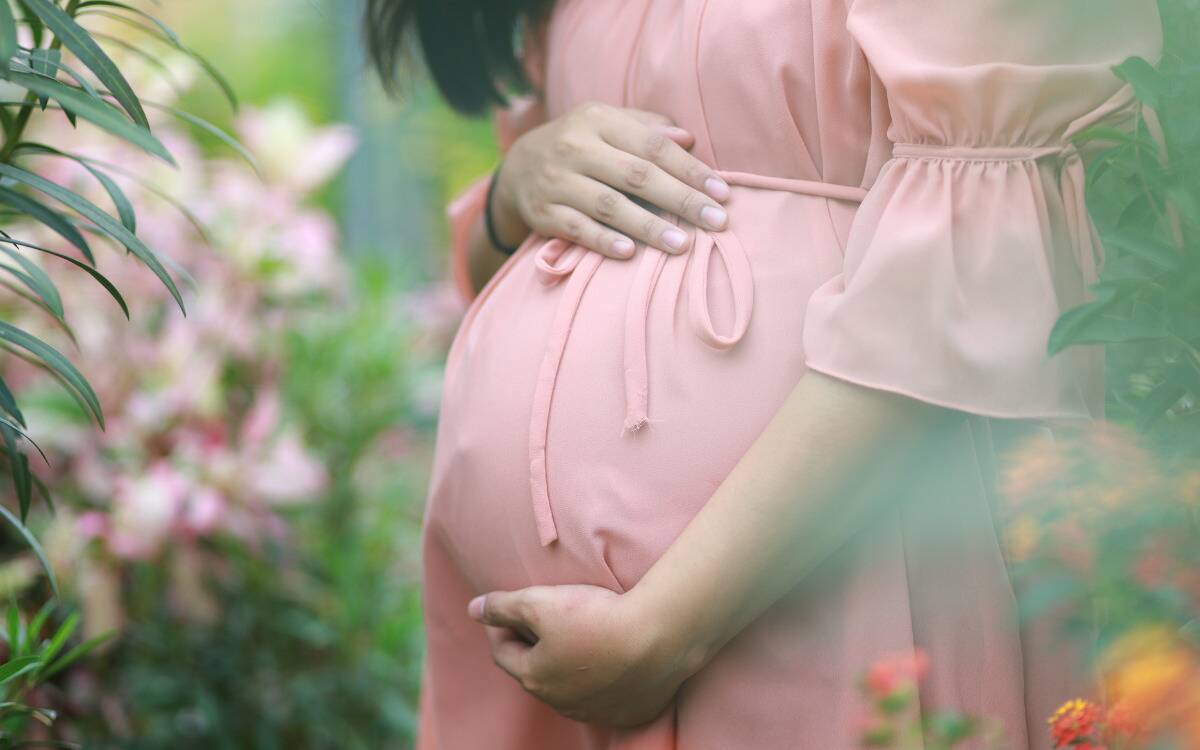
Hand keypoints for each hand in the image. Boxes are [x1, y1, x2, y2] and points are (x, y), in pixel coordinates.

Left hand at [468, 584, 705, 727]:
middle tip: (543, 618)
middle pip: (537, 671)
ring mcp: (596, 711)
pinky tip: (613, 656)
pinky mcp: (629, 711)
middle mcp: (562, 703)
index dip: (501, 627)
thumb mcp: (540, 602)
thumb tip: (474, 609)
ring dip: (569, 664)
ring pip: (572, 686)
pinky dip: (603, 677)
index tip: (507, 609)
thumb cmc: (595, 618)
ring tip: (580, 635)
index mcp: (535, 677)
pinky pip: (607, 695)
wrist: (660, 638)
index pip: (504, 653)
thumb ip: (502, 606)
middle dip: (534, 646)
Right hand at [491, 101, 731, 259]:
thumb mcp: (607, 124)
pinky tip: (630, 254)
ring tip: (682, 245)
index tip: (722, 193)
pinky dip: (603, 241)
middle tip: (717, 222)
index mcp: (598, 120)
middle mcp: (575, 147)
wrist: (518, 167)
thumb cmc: (581, 145)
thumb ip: (647, 128)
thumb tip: (688, 139)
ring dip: (648, 227)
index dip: (690, 170)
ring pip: (609, 205)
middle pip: (637, 176)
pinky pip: (577, 229)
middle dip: (681, 200)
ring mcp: (557, 181)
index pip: (653, 146)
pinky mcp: (544, 212)